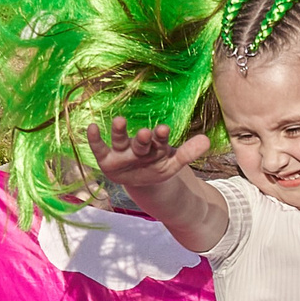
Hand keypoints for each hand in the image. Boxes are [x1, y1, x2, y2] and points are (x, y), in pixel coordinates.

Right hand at [88, 116, 207, 191]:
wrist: (142, 180)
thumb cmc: (157, 166)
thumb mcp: (173, 164)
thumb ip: (188, 153)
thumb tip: (207, 140)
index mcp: (155, 146)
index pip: (159, 140)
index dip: (161, 136)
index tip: (165, 129)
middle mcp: (138, 146)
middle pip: (140, 141)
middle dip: (143, 138)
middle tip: (145, 132)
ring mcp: (122, 152)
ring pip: (120, 140)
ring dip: (119, 131)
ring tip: (119, 120)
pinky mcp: (106, 159)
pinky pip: (99, 149)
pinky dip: (94, 139)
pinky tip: (91, 127)